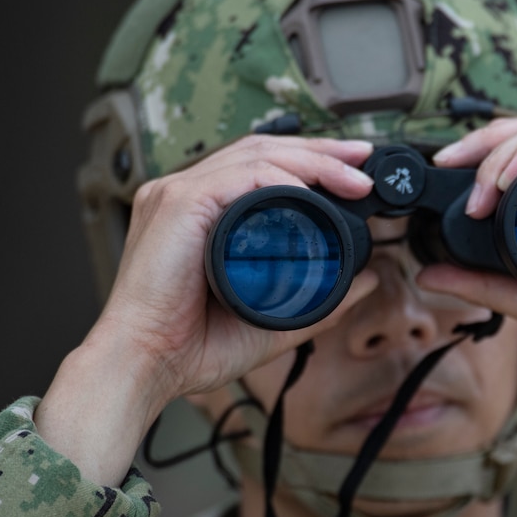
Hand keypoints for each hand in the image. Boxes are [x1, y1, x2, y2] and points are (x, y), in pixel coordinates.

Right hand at [37, 135, 379, 484]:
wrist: (149, 366)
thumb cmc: (192, 346)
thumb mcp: (276, 318)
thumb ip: (323, 300)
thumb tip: (368, 280)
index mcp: (204, 215)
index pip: (262, 168)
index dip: (312, 162)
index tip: (356, 172)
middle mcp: (188, 195)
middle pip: (262, 150)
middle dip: (320, 150)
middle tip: (364, 159)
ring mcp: (179, 195)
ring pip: (255, 155)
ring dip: (312, 160)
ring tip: (354, 175)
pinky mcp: (176, 204)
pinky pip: (237, 177)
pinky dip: (280, 178)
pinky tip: (312, 190)